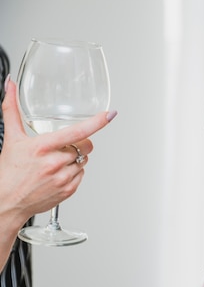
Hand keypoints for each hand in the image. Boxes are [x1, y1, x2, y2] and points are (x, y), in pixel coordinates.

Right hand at [0, 78, 116, 261]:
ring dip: (74, 159)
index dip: (97, 122)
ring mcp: (63, 178)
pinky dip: (74, 172)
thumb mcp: (11, 137)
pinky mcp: (69, 190)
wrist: (7, 201)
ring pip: (84, 160)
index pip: (77, 131)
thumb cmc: (9, 171)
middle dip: (78, 144)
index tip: (109, 115)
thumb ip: (12, 109)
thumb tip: (10, 85)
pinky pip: (82, 174)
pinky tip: (57, 174)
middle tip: (60, 148)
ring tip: (53, 163)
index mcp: (43, 147)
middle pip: (85, 146)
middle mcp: (55, 163)